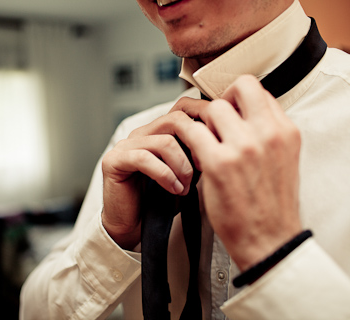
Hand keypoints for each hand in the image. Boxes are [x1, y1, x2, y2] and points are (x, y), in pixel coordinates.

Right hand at [101, 99, 208, 249]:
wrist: (132, 226)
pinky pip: (145, 159)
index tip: (217, 149)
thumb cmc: (158, 202)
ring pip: (164, 142)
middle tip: (204, 168)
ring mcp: (125, 145)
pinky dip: (165, 175)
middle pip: (175, 121)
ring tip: (186, 187)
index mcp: (156, 132)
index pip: (182, 112)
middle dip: (195, 146)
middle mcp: (140, 133)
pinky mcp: (114, 160)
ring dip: (182, 166)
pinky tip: (173, 189)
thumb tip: (218, 141)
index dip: (202, 127)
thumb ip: (194, 154)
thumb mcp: (184, 173)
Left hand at [179, 75, 302, 270]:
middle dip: (221, 104)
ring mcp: (244, 146)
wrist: (267, 240)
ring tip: (203, 145)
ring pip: (212, 108)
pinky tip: (192, 155)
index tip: (229, 113)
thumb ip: (266, 135)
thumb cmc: (270, 206)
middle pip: (238, 89)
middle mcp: (268, 134)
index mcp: (285, 132)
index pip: (259, 90)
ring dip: (204, 123)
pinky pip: (193, 132)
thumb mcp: (281, 161)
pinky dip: (187, 139)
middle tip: (213, 124)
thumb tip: (241, 116)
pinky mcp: (219, 162)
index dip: (239, 99)